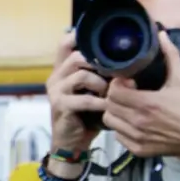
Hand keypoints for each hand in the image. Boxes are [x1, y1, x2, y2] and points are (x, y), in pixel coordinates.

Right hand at [46, 33, 108, 157]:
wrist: (70, 143)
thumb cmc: (85, 116)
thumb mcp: (90, 92)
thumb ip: (97, 75)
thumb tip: (124, 60)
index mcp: (61, 70)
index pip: (64, 43)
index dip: (79, 37)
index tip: (101, 40)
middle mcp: (55, 77)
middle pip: (76, 56)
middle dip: (99, 63)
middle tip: (116, 73)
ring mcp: (56, 91)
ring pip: (81, 74)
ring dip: (101, 83)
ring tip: (111, 93)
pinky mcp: (60, 106)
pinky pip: (84, 99)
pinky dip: (99, 102)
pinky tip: (108, 106)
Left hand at [102, 30, 179, 158]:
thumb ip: (171, 56)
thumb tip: (162, 34)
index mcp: (147, 103)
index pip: (113, 92)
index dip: (117, 84)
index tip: (128, 82)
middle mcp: (138, 122)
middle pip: (109, 105)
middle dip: (115, 96)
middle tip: (127, 93)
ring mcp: (138, 138)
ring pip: (110, 121)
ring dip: (116, 111)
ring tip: (128, 107)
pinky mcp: (139, 150)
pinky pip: (118, 136)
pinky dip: (121, 128)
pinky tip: (133, 122)